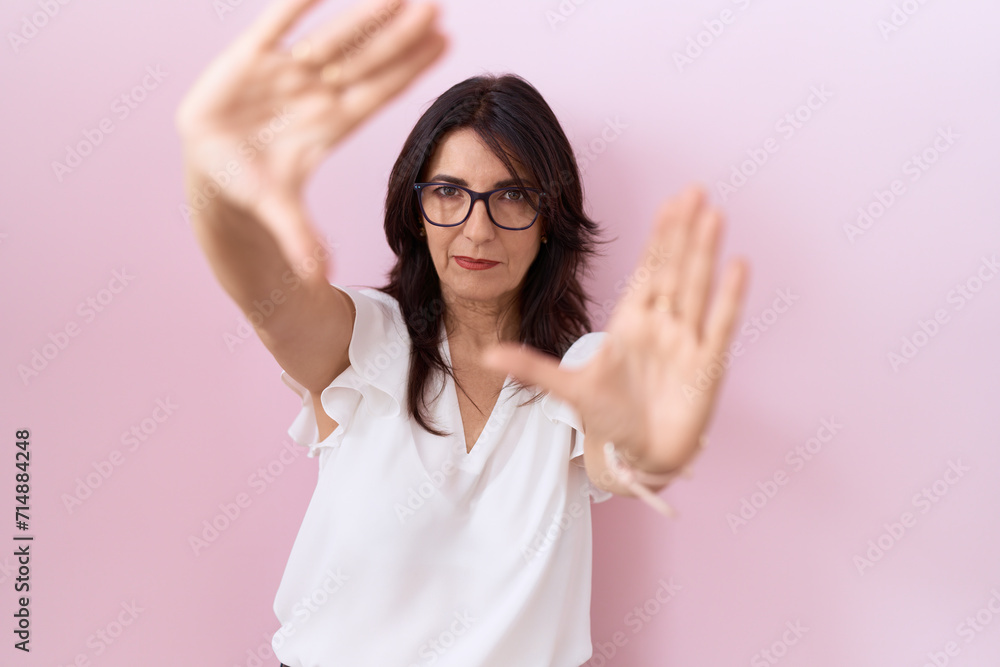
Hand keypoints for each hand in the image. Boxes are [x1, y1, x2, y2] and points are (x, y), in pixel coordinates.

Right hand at [176, 0, 447, 278]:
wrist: (213, 172)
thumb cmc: (255, 189)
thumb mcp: (278, 212)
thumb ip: (301, 238)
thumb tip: (321, 276)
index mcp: (329, 126)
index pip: (378, 92)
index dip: (410, 69)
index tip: (444, 43)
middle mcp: (315, 93)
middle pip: (366, 60)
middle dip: (399, 35)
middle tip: (436, 8)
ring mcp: (284, 73)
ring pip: (331, 36)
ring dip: (364, 13)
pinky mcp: (247, 59)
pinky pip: (275, 22)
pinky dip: (296, 2)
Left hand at [483, 184, 748, 473]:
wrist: (639, 456)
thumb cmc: (609, 417)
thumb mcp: (568, 389)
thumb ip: (532, 367)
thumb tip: (487, 353)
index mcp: (630, 322)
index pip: (648, 271)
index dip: (659, 237)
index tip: (670, 201)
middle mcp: (661, 325)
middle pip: (674, 269)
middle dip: (683, 230)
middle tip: (695, 189)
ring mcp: (686, 343)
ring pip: (696, 287)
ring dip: (704, 252)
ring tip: (714, 214)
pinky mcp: (707, 367)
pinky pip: (719, 326)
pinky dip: (729, 298)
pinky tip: (738, 266)